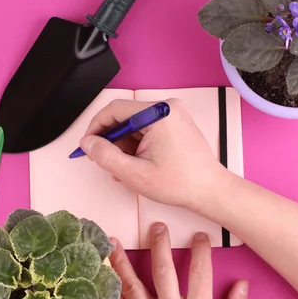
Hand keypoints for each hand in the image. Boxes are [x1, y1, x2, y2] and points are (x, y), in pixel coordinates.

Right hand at [79, 99, 224, 210]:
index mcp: (158, 114)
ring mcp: (172, 114)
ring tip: (124, 170)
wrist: (210, 190)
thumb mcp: (134, 174)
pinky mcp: (175, 123)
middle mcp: (166, 108)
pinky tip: (135, 164)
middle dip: (111, 141)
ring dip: (124, 146)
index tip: (87, 145)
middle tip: (104, 162)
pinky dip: (136, 145)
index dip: (96, 128)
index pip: (114, 110)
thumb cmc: (181, 183)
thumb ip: (105, 156)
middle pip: (124, 117)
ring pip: (134, 125)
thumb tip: (87, 143)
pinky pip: (146, 129)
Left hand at [109, 223, 249, 298]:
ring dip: (122, 261)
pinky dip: (110, 290)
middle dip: (160, 244)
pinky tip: (104, 275)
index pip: (201, 272)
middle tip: (157, 226)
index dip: (201, 250)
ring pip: (132, 285)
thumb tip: (242, 285)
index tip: (200, 236)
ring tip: (114, 241)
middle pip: (163, 270)